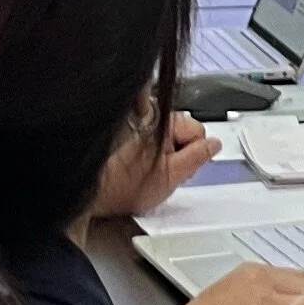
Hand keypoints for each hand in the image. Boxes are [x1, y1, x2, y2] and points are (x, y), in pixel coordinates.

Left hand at [89, 106, 217, 220]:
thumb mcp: (172, 176)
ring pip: (164, 136)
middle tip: (164, 174)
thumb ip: (198, 156)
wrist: (90, 190)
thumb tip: (214, 145)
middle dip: (179, 153)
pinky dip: (145, 151)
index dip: (195, 154)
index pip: (199, 130)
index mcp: (164, 121)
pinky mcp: (122, 129)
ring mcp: (134, 121)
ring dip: (161, 153)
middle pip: (181, 131)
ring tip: (146, 172)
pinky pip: (146, 138)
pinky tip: (135, 167)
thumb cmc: (122, 185)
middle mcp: (149, 114)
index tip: (184, 169)